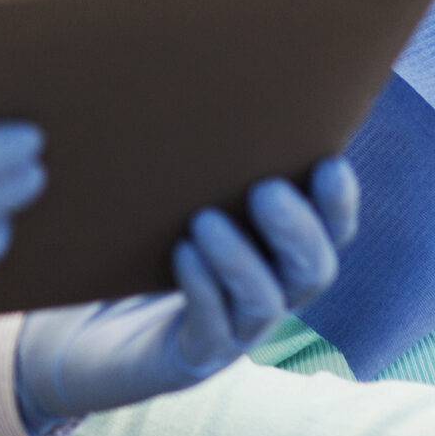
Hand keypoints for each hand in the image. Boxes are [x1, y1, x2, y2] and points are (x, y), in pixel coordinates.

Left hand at [12, 157, 359, 435]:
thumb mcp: (179, 200)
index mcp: (280, 253)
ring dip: (240, 259)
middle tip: (266, 191)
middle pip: (314, 271)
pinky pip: (210, 330)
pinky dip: (202, 291)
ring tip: (205, 220)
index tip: (329, 162)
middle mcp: (270, 293)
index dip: (338, 203)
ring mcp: (235, 331)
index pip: (332, 231)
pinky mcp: (192, 357)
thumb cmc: (145, 248)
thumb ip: (206, 162)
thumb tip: (212, 78)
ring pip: (264, 303)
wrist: (96, 332)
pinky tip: (181, 256)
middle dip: (297, 230)